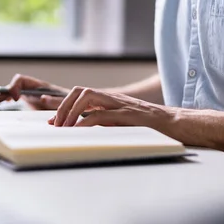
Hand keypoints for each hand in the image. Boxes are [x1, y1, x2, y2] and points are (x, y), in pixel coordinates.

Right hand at [0, 74, 68, 109]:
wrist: (73, 106)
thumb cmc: (70, 102)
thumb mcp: (63, 101)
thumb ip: (54, 100)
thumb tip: (43, 97)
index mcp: (38, 85)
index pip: (20, 80)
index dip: (14, 87)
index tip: (14, 97)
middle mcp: (30, 88)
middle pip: (11, 87)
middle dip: (1, 94)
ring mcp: (27, 94)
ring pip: (9, 93)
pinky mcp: (26, 102)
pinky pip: (11, 99)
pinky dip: (2, 102)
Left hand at [49, 87, 175, 131]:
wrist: (172, 123)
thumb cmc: (147, 127)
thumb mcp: (120, 124)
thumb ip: (103, 124)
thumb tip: (82, 132)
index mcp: (109, 101)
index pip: (80, 95)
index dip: (62, 104)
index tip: (50, 119)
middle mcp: (112, 99)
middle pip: (80, 91)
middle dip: (63, 105)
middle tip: (56, 124)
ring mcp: (119, 104)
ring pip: (87, 97)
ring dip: (72, 111)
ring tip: (64, 128)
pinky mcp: (126, 114)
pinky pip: (101, 114)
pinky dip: (86, 123)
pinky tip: (79, 131)